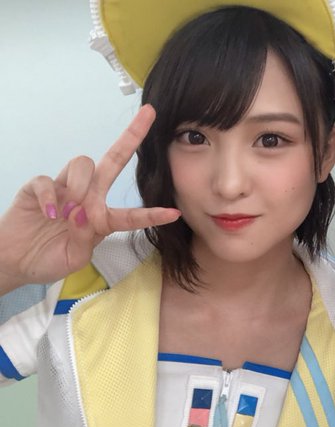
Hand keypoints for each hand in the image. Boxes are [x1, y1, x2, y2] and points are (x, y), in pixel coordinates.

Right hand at [0, 105, 180, 289]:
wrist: (15, 261)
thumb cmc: (49, 258)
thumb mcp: (76, 257)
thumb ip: (85, 238)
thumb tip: (83, 214)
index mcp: (102, 217)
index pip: (132, 212)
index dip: (151, 214)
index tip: (175, 213)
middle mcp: (88, 196)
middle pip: (114, 160)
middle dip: (132, 137)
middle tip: (149, 114)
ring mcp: (63, 188)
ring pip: (84, 164)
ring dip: (82, 186)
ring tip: (69, 214)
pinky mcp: (38, 187)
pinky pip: (48, 180)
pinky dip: (50, 197)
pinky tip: (49, 214)